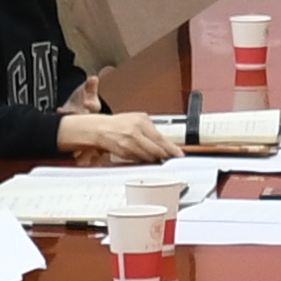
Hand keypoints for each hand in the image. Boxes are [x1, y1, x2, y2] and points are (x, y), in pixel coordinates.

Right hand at [61, 111, 177, 162]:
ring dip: (156, 159)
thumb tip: (166, 143)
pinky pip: (139, 160)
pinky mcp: (124, 153)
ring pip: (149, 156)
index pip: (161, 138)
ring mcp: (129, 143)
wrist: (100, 129)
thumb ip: (152, 130)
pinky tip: (148, 159)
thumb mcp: (138, 119)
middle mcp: (135, 132)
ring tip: (160, 159)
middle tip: (172, 159)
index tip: (180, 155)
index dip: (172, 149)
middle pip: (156, 149)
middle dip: (165, 156)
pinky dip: (145, 161)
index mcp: (141, 121)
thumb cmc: (119, 124)